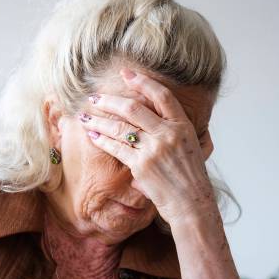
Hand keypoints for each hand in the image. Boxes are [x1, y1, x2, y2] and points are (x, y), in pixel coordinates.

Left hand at [78, 68, 216, 225]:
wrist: (192, 204)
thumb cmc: (190, 179)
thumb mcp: (193, 148)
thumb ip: (176, 132)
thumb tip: (160, 119)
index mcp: (183, 126)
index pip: (162, 96)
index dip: (142, 82)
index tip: (126, 74)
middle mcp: (168, 134)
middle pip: (134, 108)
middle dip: (110, 101)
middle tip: (94, 97)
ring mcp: (154, 149)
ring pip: (120, 127)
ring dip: (99, 120)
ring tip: (85, 116)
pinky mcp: (141, 165)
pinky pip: (116, 147)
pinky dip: (102, 140)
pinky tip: (93, 135)